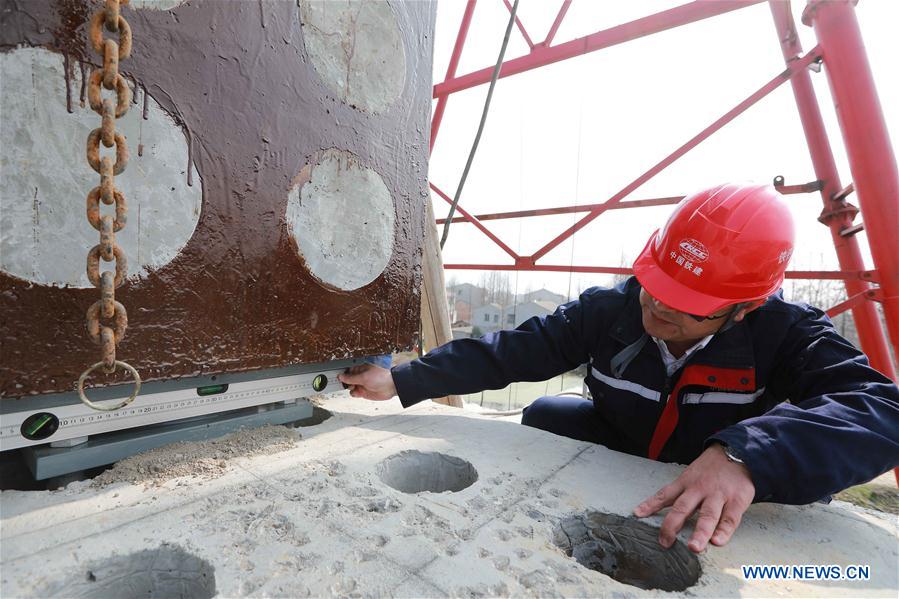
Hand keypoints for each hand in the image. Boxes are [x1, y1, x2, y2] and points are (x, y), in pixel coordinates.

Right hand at [336, 364, 396, 400]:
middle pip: (346, 378)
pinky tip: (357, 392)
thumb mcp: (364, 377)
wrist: (391, 387)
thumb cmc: (381, 377)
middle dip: (344, 381)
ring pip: (349, 386)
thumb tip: (341, 376)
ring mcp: (361, 384)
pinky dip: (354, 393)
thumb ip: (351, 378)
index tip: (335, 375)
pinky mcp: (363, 392)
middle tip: (340, 382)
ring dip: (349, 387)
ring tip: (352, 387)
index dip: (341, 372)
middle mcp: (359, 376)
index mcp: (360, 368)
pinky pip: (354, 393)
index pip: (347, 369)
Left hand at [633, 443, 754, 552]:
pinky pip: (730, 519)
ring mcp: (718, 495)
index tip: (637, 514)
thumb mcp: (691, 474)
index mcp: (686, 482)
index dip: (651, 505)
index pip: (665, 494)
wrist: (738, 452)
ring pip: (707, 515)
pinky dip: (724, 531)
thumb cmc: (711, 468)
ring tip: (693, 547)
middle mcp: (699, 489)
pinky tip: (718, 541)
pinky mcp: (737, 501)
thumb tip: (661, 508)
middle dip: (672, 525)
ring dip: (700, 532)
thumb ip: (680, 492)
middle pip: (683, 507)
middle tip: (665, 541)